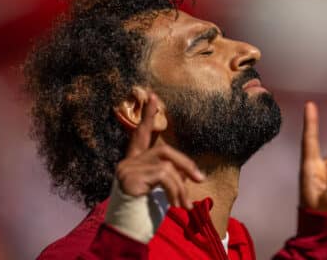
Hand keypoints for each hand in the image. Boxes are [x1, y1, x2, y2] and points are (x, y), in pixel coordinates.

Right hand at [115, 93, 204, 208]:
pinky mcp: (129, 178)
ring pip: (166, 165)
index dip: (147, 115)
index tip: (153, 95)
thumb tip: (191, 173)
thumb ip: (169, 176)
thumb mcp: (159, 190)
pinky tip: (176, 205)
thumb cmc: (143, 212)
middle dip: (185, 164)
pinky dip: (175, 190)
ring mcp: (127, 169)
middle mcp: (128, 162)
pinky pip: (163, 176)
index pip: (140, 134)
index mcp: (134, 162)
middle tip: (200, 180)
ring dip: (181, 185)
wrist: (126, 230)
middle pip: (164, 150)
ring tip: (186, 204)